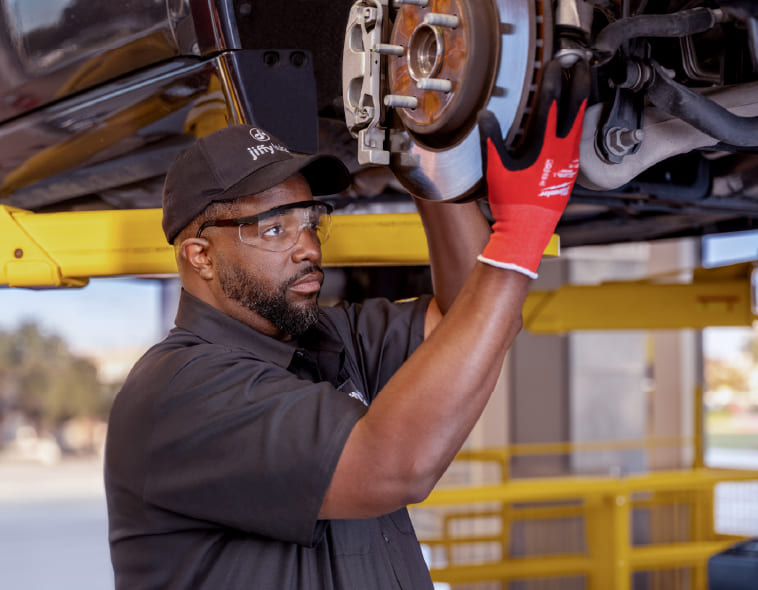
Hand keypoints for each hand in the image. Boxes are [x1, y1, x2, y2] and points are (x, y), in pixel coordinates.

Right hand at [477, 59, 589, 277]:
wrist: (527, 231)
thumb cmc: (510, 203)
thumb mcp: (495, 170)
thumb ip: (492, 140)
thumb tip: (486, 113)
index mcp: (543, 146)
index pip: (551, 104)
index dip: (553, 80)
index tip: (556, 63)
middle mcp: (562, 150)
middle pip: (575, 108)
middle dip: (579, 82)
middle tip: (581, 63)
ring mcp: (570, 161)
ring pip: (581, 122)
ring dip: (583, 100)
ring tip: (584, 82)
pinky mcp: (571, 171)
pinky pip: (579, 138)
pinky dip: (580, 121)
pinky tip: (578, 117)